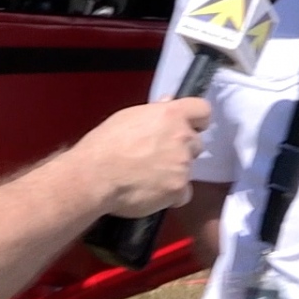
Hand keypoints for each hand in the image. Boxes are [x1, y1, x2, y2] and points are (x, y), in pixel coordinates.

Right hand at [69, 98, 209, 216]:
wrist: (95, 175)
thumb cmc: (105, 145)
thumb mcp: (128, 117)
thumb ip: (154, 112)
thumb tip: (167, 102)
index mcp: (171, 114)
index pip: (202, 110)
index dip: (198, 120)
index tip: (190, 127)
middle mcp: (182, 137)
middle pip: (196, 143)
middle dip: (182, 150)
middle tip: (159, 156)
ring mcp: (183, 164)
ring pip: (188, 169)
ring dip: (175, 173)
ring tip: (149, 177)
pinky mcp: (179, 188)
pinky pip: (184, 193)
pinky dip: (172, 195)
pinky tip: (153, 192)